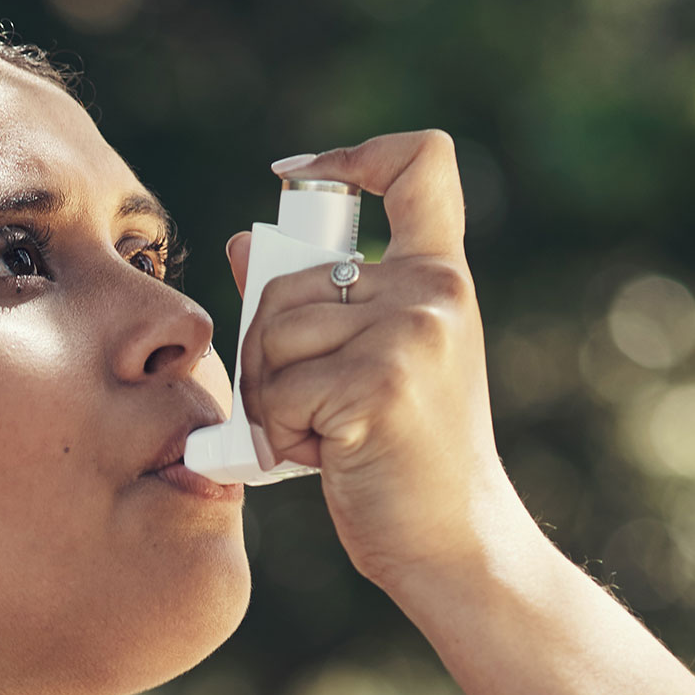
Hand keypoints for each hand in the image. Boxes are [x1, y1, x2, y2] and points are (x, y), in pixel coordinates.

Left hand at [229, 132, 538, 600]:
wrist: (453, 541)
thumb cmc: (403, 458)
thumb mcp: (370, 364)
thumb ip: (313, 302)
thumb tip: (242, 242)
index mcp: (440, 276)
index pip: (422, 162)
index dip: (354, 154)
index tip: (301, 177)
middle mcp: (433, 293)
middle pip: (287, 277)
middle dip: (267, 348)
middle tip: (307, 405)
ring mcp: (410, 335)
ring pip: (271, 334)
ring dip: (269, 396)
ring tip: (318, 432)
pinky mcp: (378, 385)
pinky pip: (279, 390)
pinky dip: (279, 434)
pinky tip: (323, 457)